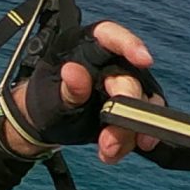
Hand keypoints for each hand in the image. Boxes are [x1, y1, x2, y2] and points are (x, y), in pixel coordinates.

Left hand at [4, 19, 165, 163]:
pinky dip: (129, 142)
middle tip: (110, 134)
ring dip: (128, 131)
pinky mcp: (131, 110)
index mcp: (88, 48)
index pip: (110, 36)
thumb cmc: (46, 101)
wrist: (47, 124)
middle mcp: (112, 64)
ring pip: (141, 105)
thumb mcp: (49, 97)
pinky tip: (112, 153)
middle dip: (125, 108)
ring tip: (107, 149)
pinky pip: (140, 125)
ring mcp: (125, 87)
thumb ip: (65, 88)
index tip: (143, 60)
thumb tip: (73, 72)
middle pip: (130, 79)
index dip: (130, 44)